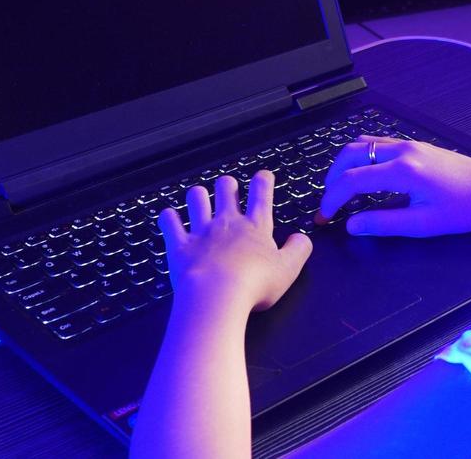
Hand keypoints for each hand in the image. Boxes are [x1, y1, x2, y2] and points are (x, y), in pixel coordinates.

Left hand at [158, 172, 312, 314]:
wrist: (218, 294)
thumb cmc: (255, 284)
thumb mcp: (288, 270)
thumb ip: (298, 250)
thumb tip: (302, 238)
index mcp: (255, 228)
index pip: (261, 195)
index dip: (263, 182)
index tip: (263, 175)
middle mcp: (227, 223)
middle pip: (226, 190)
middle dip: (227, 185)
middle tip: (228, 186)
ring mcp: (201, 231)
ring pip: (197, 199)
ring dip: (198, 196)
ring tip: (199, 197)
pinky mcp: (179, 244)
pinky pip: (170, 223)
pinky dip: (168, 218)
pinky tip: (168, 217)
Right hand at [317, 136, 470, 236]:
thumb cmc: (465, 209)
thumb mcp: (424, 225)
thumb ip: (384, 224)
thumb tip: (352, 226)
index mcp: (403, 171)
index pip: (353, 181)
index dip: (333, 199)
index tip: (324, 217)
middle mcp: (402, 151)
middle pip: (350, 154)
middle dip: (332, 178)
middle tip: (328, 202)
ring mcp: (408, 144)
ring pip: (362, 145)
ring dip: (345, 166)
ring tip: (341, 191)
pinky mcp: (414, 145)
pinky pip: (376, 145)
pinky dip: (361, 159)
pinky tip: (363, 177)